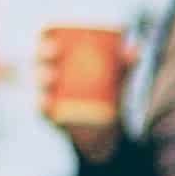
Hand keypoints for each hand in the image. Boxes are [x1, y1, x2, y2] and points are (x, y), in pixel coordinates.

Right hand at [36, 34, 137, 161]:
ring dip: (41, 79)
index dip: (45, 43)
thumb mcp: (116, 81)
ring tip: (52, 77)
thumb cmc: (108, 97)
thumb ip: (124, 65)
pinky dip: (42, 107)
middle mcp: (50, 80)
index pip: (47, 49)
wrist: (105, 132)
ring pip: (38, 85)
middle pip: (39, 64)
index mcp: (60, 64)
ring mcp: (49, 100)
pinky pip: (41, 112)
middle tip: (54, 54)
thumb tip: (136, 50)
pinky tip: (45, 102)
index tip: (56, 43)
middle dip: (41, 56)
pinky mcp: (50, 119)